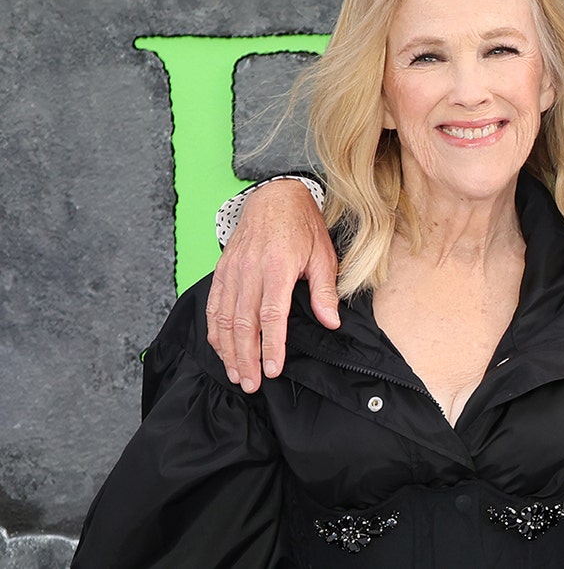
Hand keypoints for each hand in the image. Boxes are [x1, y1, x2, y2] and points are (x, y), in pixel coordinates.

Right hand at [205, 179, 339, 391]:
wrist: (275, 197)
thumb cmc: (303, 227)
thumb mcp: (323, 255)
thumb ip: (324, 291)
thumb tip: (331, 322)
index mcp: (277, 268)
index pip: (271, 316)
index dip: (272, 346)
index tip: (273, 370)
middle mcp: (250, 271)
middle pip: (244, 323)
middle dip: (246, 358)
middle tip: (251, 384)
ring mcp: (232, 271)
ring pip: (225, 318)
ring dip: (228, 350)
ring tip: (236, 374)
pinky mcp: (222, 271)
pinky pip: (214, 305)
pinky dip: (215, 330)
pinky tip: (221, 349)